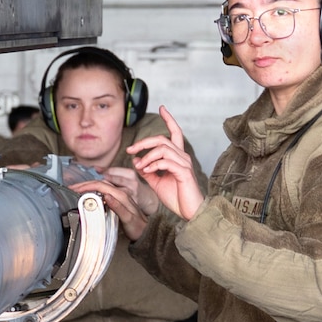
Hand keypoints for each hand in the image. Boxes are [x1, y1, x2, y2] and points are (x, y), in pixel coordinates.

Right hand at [72, 178, 148, 240]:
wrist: (146, 231)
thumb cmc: (138, 227)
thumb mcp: (128, 219)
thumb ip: (118, 207)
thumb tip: (106, 196)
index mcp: (121, 195)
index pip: (100, 185)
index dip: (86, 186)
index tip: (75, 189)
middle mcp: (120, 193)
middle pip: (99, 183)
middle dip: (84, 184)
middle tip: (71, 188)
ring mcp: (119, 195)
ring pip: (101, 185)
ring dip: (88, 185)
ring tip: (77, 189)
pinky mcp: (118, 199)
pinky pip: (104, 191)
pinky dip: (94, 189)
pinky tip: (88, 192)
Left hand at [125, 106, 205, 220]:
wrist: (191, 212)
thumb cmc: (177, 198)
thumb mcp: (157, 182)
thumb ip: (148, 171)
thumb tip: (136, 160)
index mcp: (178, 157)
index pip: (174, 133)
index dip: (169, 119)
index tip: (162, 108)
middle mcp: (182, 157)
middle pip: (162, 139)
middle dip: (144, 142)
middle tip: (130, 150)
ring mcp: (184, 164)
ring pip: (163, 148)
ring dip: (147, 156)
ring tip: (139, 166)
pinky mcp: (184, 172)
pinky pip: (166, 162)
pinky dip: (153, 164)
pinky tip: (147, 171)